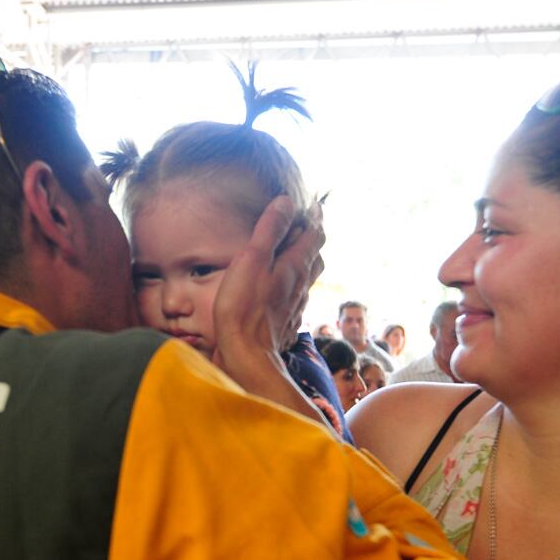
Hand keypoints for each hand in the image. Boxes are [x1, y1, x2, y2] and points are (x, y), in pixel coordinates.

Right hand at [212, 196, 324, 373]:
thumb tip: (286, 202)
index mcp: (295, 266)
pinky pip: (294, 300)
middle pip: (314, 257)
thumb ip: (270, 230)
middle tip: (305, 227)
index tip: (314, 205)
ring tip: (295, 255)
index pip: (313, 235)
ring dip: (303, 263)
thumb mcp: (253, 260)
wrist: (246, 357)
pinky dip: (292, 288)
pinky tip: (281, 291)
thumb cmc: (244, 308)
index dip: (314, 218)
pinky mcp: (284, 324)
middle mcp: (300, 285)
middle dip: (312, 239)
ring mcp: (294, 307)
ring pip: (306, 279)